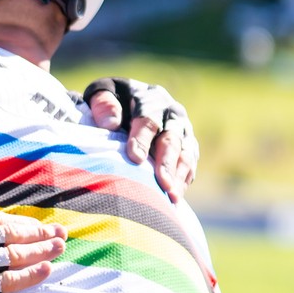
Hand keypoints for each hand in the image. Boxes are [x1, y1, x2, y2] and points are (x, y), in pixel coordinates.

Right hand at [0, 184, 64, 292]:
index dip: (16, 222)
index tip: (32, 224)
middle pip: (12, 235)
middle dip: (38, 234)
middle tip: (60, 233)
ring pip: (17, 255)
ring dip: (42, 250)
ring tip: (60, 247)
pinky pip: (12, 281)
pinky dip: (31, 274)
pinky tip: (47, 269)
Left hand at [84, 77, 199, 201]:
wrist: (130, 102)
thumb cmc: (112, 102)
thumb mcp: (103, 93)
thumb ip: (104, 104)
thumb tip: (110, 124)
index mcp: (153, 98)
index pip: (148, 119)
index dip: (142, 138)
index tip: (134, 157)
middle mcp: (173, 114)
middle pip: (171, 139)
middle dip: (167, 163)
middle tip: (162, 183)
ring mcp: (183, 132)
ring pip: (185, 155)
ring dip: (179, 177)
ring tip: (172, 197)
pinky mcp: (188, 148)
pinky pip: (189, 166)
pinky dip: (183, 181)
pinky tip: (175, 198)